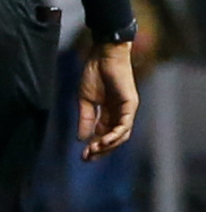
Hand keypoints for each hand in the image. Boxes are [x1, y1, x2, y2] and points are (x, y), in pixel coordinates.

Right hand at [78, 41, 138, 159]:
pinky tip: (104, 141)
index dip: (94, 147)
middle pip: (114, 139)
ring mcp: (126, 110)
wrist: (102, 55)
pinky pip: (125, 125)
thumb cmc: (93, 73)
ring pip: (121, 135)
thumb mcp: (85, 100)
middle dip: (101, 150)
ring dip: (108, 145)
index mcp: (108, 113)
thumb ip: (85, 119)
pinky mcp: (130, 104)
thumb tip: (81, 139)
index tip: (82, 156)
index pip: (103, 135)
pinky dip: (115, 135)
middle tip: (87, 157)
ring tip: (94, 150)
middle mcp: (119, 114)